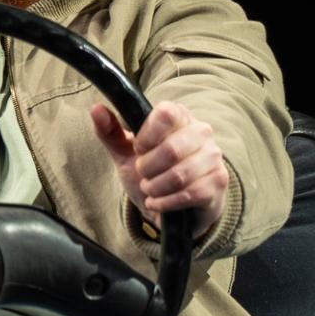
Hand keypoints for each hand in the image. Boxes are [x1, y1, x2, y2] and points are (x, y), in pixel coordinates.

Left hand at [91, 100, 228, 235]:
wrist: (171, 206)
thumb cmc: (150, 171)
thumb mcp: (125, 152)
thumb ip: (110, 131)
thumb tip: (96, 109)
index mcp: (178, 116)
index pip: (166, 113)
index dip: (146, 136)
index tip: (138, 149)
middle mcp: (201, 131)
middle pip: (171, 149)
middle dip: (147, 169)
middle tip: (143, 174)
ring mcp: (213, 156)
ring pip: (180, 175)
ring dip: (155, 188)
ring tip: (150, 188)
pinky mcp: (219, 181)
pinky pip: (190, 194)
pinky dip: (165, 202)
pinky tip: (158, 202)